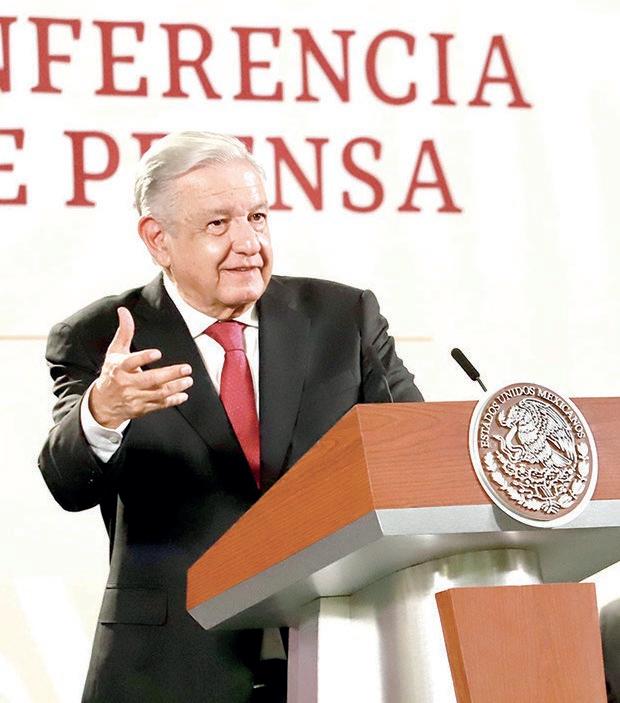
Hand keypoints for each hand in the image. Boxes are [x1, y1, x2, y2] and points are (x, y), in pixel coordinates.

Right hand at [89, 307, 192, 427]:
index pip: (131, 362)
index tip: (157, 353)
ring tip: (188, 380)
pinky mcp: (141, 408)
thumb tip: (123, 311)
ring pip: (157, 393)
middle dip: (170, 374)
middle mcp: (127, 384)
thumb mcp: (114, 352)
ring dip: (175, 387)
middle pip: (150, 379)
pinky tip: (183, 395)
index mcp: (119, 368)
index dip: (144, 358)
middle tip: (186, 368)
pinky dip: (172, 400)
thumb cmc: (112, 373)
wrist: (102, 404)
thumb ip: (124, 332)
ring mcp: (135, 397)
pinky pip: (159, 405)